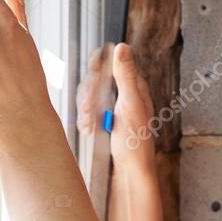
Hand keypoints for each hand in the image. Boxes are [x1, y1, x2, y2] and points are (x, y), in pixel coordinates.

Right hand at [77, 42, 156, 172]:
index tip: (91, 77)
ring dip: (85, 110)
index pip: (112, 63)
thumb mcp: (131, 105)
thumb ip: (125, 76)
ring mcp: (112, 108)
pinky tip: (88, 130)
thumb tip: (122, 47)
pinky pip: (86, 113)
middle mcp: (123, 95)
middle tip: (89, 110)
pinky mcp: (103, 121)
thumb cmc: (136, 142)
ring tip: (89, 125)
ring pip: (88, 97)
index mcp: (134, 86)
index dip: (98, 66)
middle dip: (88, 95)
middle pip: (95, 81)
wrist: (129, 173)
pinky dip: (85, 120)